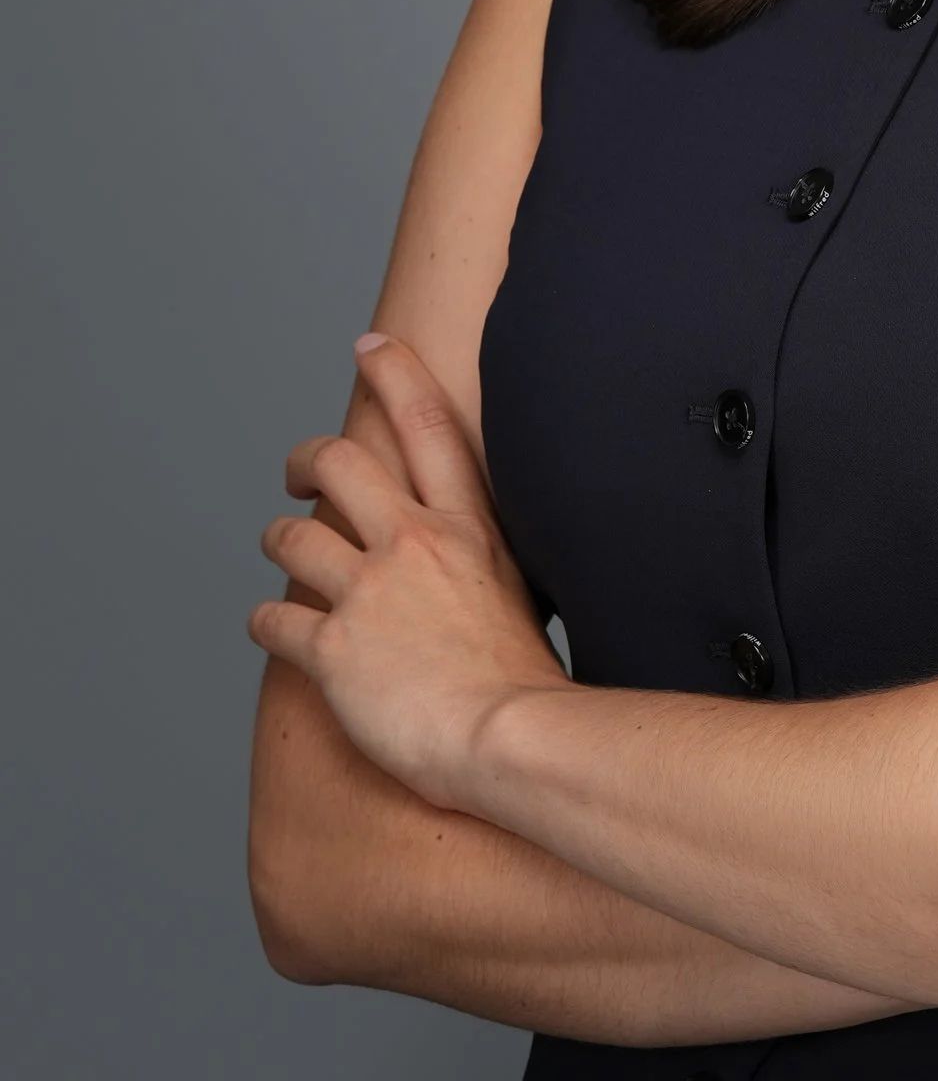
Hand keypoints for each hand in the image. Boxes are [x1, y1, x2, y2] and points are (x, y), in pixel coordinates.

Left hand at [247, 332, 570, 812]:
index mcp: (468, 527)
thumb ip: (487, 568)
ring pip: (293, 536)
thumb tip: (476, 572)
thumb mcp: (524, 595)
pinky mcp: (333, 648)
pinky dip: (265, 621)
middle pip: (341, 462)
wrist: (509, 737)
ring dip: (278, 536)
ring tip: (280, 546)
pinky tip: (270, 629)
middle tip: (298, 471)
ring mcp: (369, 592)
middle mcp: (415, 543)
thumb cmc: (528, 682)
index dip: (395, 372)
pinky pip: (274, 618)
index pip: (427, 423)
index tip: (369, 345)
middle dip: (307, 458)